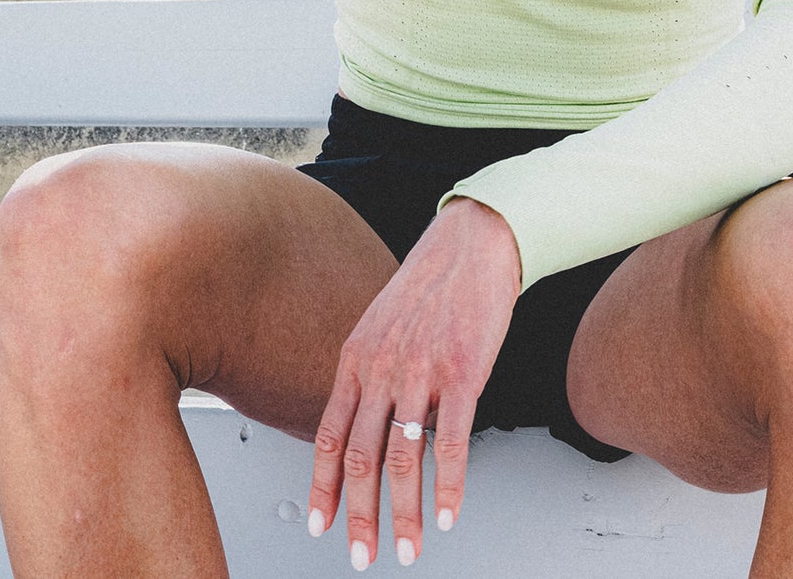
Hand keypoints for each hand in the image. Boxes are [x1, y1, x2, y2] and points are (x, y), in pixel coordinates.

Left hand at [308, 197, 522, 569]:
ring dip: (404, 513)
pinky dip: (448, 486)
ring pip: (402, 458)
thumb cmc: (430, 286)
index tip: (320, 523)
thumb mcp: (382, 326)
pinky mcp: (462, 374)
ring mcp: (419, 372)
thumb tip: (371, 425)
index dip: (322, 486)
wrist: (472, 245)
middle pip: (360, 457)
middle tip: (362, 554)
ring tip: (407, 548)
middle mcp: (380, 368)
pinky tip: (447, 514)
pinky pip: (451, 442)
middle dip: (359, 515)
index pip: (327, 435)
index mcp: (356, 359)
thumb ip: (371, 375)